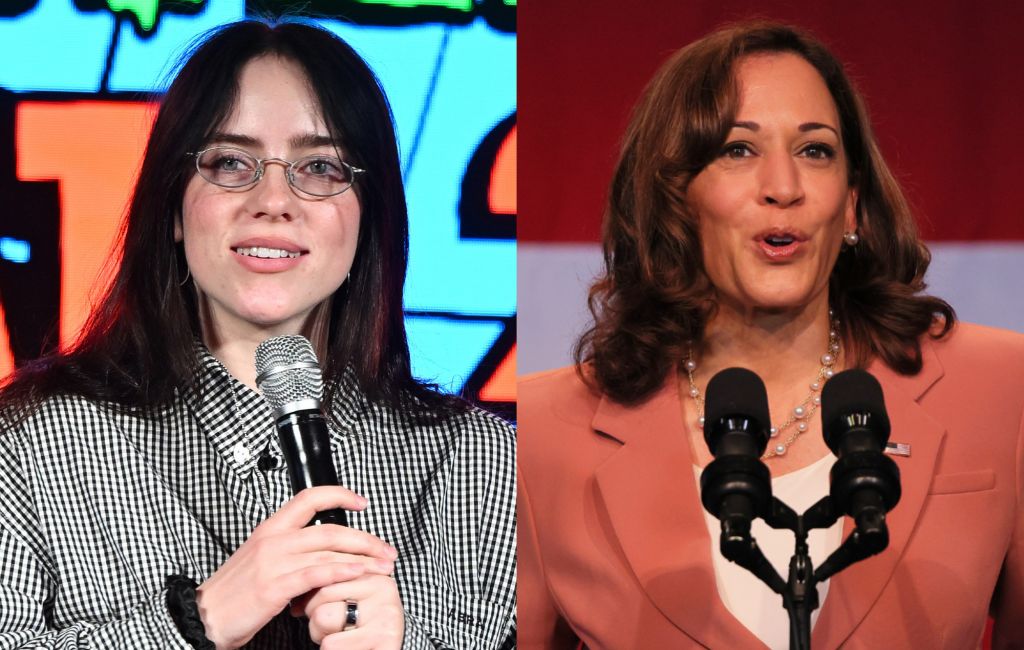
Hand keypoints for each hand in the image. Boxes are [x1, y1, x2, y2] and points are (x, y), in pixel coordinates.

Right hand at [195, 486, 397, 648]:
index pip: (308, 498)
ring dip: (363, 558)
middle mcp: (273, 540)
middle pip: (330, 529)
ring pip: (329, 551)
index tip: (362, 502)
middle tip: (386, 550)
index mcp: (270, 529)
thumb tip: (322, 553)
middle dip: (366, 539)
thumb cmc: (233, 593)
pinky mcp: (274, 586)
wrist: (203, 617)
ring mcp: (273, 562)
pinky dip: (341, 572)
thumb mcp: (260, 561)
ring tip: (383, 567)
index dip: (339, 494)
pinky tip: (358, 573)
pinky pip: (316, 574)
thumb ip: (290, 551)